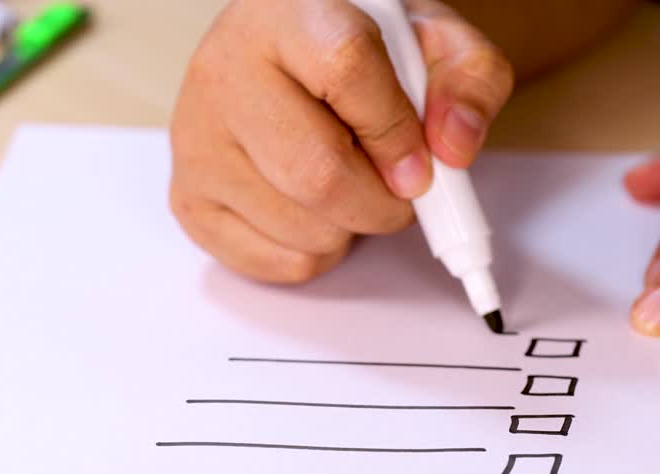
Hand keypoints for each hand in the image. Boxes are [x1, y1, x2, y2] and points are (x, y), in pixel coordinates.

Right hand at [169, 0, 513, 282]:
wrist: (283, 59)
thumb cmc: (356, 53)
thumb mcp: (429, 43)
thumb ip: (469, 81)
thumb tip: (453, 148)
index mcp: (286, 14)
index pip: (347, 70)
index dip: (397, 132)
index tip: (421, 163)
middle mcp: (224, 73)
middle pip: (318, 173)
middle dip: (382, 203)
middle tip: (399, 191)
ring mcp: (197, 142)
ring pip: (303, 228)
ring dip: (353, 229)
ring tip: (350, 186)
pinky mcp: (189, 198)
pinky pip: (278, 263)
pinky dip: (318, 253)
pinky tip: (314, 209)